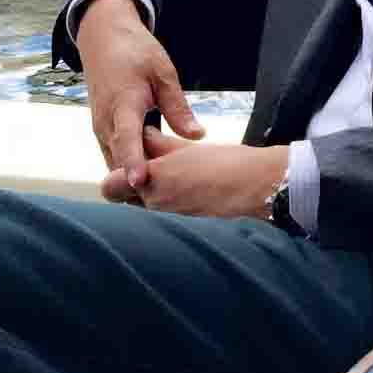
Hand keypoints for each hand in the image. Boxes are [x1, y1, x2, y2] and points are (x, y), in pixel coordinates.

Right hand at [76, 0, 203, 189]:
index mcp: (123, 103)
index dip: (134, 162)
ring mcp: (100, 128)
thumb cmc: (135, 51)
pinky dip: (128, 167)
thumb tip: (198, 136)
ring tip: (162, 198)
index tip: (141, 182)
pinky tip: (150, 179)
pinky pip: (113, 156)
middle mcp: (106, 121)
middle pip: (120, 160)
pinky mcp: (102, 130)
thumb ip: (178, 106)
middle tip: (167, 201)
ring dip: (132, 178)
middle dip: (137, 183)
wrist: (104, 39)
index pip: (128, 139)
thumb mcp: (163, 72)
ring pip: (115, 162)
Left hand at [102, 128, 288, 220]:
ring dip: (152, 202)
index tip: (132, 165)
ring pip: (144, 214)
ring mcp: (169, 225)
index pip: (109, 186)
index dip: (116, 176)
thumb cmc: (229, 164)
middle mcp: (155, 207)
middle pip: (124, 202)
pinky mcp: (184, 236)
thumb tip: (143, 135)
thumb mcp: (189, 147)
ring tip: (179, 186)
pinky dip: (170, 216)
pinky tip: (190, 202)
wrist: (262, 191)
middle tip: (154, 174)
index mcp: (153, 179)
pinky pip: (164, 226)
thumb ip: (160, 144)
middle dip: (132, 190)